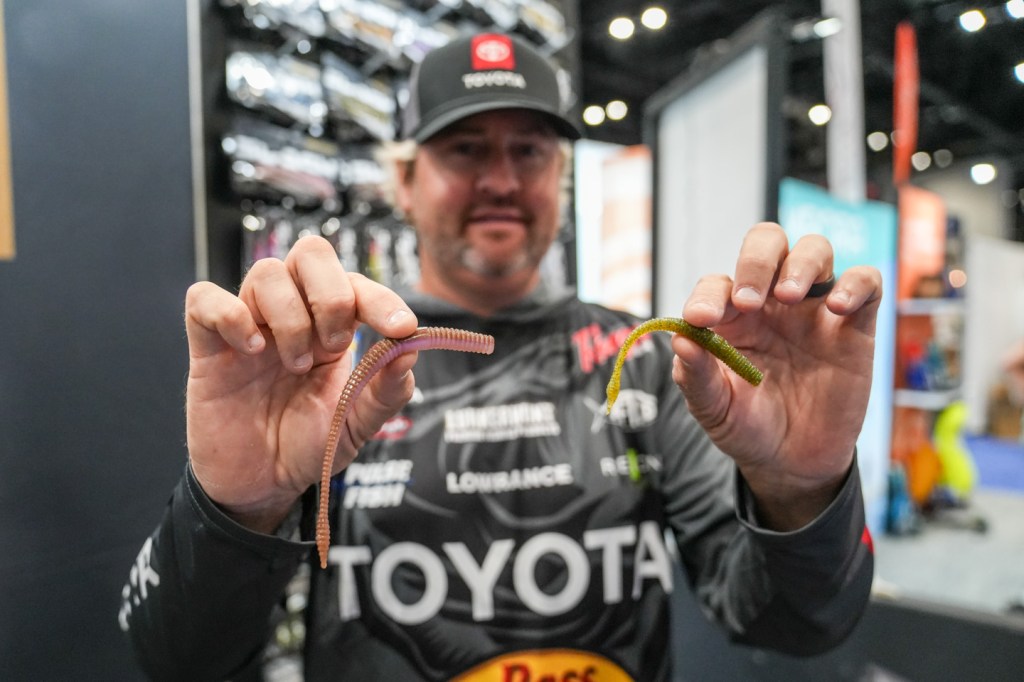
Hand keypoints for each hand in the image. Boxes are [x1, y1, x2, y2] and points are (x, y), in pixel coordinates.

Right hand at [183, 236, 418, 532]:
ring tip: (295, 365)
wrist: (261, 486)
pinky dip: (230, 315)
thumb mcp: (358, 425)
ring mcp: (250, 326)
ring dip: (290, 318)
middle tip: (335, 346)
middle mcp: (293, 316)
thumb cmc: (308, 446)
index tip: (401, 327)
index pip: (357, 284)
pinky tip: (250, 351)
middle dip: (331, 295)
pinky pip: (204, 299)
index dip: (381, 298)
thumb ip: (387, 390)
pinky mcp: (208, 345)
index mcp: (334, 328)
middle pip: (311, 254)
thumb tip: (411, 349)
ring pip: (266, 272)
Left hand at [670, 223, 881, 528]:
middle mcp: (771, 302)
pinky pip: (865, 282)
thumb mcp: (713, 408)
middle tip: (748, 301)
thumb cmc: (746, 426)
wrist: (792, 463)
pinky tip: (837, 309)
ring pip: (816, 250)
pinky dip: (855, 284)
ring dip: (801, 264)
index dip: (707, 295)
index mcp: (730, 316)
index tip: (701, 319)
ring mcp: (813, 309)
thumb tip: (680, 338)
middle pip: (767, 243)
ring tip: (789, 296)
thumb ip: (695, 374)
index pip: (717, 283)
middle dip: (756, 261)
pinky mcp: (854, 325)